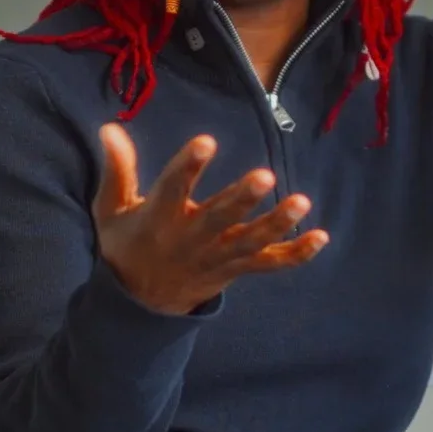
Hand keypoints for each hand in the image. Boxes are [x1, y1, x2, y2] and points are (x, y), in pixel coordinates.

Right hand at [92, 123, 327, 314]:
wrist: (139, 304)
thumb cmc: (126, 245)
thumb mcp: (112, 209)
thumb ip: (118, 170)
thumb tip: (111, 127)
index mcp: (159, 219)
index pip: (173, 189)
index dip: (188, 165)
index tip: (207, 141)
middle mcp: (191, 239)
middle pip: (220, 218)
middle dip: (242, 198)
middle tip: (265, 176)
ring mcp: (218, 257)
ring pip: (251, 242)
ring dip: (277, 224)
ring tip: (302, 202)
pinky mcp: (236, 269)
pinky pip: (270, 264)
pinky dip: (296, 254)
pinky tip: (321, 237)